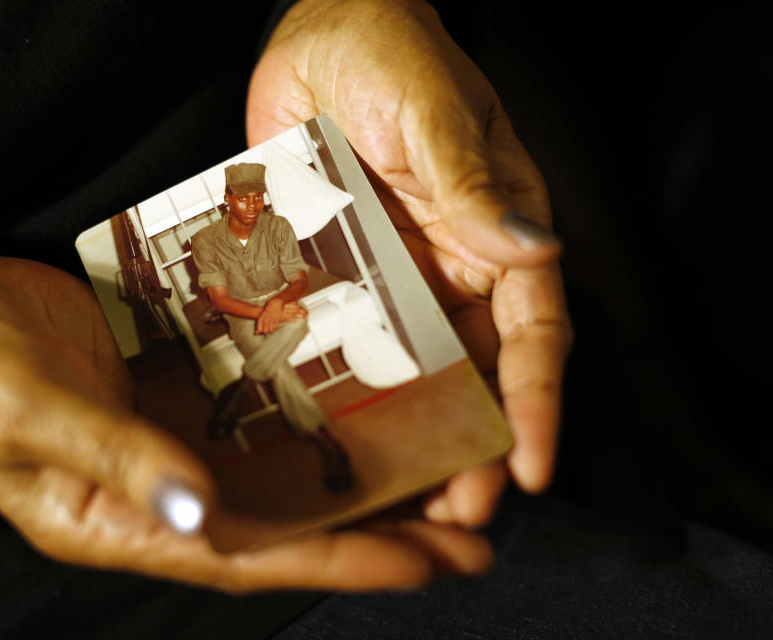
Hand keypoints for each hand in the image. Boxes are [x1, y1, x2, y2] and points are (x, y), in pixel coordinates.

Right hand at [0, 257, 492, 590]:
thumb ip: (116, 460)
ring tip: (436, 468)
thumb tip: (199, 512)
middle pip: (284, 521)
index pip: (251, 554)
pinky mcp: (175, 388)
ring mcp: (173, 436)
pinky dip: (308, 410)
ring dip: (353, 473)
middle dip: (373, 530)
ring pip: (280, 467)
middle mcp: (163, 486)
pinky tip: (361, 396)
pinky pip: (255, 406)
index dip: (339, 561)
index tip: (424, 562)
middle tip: (467, 530)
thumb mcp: (31, 416)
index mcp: (124, 518)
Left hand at [248, 0, 571, 526]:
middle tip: (452, 513)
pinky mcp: (331, 279)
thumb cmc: (391, 56)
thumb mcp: (437, 115)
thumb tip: (533, 252)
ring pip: (406, 378)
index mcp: (497, 238)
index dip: (536, 404)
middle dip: (470, 447)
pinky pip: (337, 345)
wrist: (314, 35)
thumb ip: (474, 186)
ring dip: (404, 440)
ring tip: (391, 500)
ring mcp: (388, 283)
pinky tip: (321, 439)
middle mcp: (449, 273)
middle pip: (471, 376)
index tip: (532, 468)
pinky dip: (335, 394)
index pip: (532, 335)